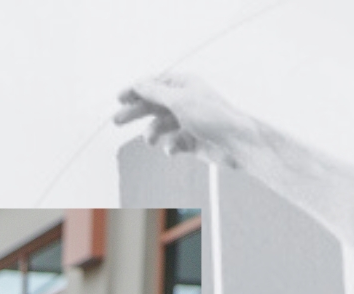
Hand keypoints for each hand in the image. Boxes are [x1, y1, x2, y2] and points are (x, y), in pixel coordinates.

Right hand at [114, 73, 249, 166]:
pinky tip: (172, 149)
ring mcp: (188, 122)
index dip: (136, 90)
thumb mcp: (179, 100)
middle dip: (136, 113)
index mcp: (183, 85)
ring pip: (161, 127)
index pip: (154, 85)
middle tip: (117, 121)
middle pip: (153, 105)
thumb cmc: (213, 117)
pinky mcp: (191, 142)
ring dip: (153, 133)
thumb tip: (138, 83)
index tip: (119, 98)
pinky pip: (172, 144)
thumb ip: (156, 92)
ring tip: (150, 140)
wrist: (236, 144)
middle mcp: (185, 102)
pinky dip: (170, 147)